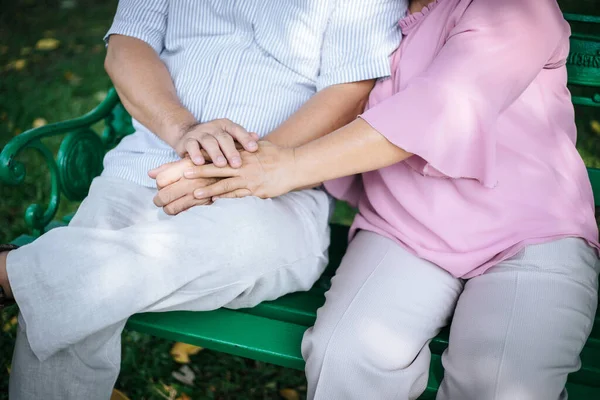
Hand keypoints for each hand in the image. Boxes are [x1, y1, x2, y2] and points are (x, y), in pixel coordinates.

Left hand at [149, 159, 218, 214]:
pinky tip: (185, 210)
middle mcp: (193, 179)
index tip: (162, 187)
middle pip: (164, 195)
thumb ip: (170, 167)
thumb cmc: (211, 165)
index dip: (158, 185)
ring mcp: (200, 192)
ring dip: (169, 209)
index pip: (160, 180)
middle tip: (160, 201)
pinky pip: (188, 212)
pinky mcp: (210, 202)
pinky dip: (183, 212)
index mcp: (187, 166)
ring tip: (169, 207)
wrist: (237, 168)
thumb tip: (150, 174)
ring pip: (173, 207)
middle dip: (159, 200)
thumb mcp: (191, 161)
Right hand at [174, 119, 258, 166]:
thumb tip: (257, 137)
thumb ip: (241, 138)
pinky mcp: (187, 141)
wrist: (187, 134)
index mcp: (225, 125)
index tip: (254, 149)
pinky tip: (200, 163)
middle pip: (223, 138)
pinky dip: (195, 154)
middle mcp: (213, 127)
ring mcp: (199, 133)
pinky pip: (191, 146)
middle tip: (238, 164)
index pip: (237, 130)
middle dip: (231, 151)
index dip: (246, 139)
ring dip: (215, 153)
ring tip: (221, 164)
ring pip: (208, 142)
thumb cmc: (214, 139)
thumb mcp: (228, 137)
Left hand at [182, 141, 296, 199]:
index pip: (219, 154)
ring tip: (195, 193)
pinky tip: (215, 201)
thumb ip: (244, 146)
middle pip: (217, 169)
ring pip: (225, 185)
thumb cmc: (277, 155)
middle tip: (184, 173)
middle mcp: (243, 166)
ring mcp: (249, 179)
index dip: (203, 156)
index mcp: (242, 154)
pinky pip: (238, 195)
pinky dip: (226, 198)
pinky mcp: (256, 191)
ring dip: (209, 189)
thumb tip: (232, 144)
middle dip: (200, 172)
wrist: (294, 165)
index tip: (188, 157)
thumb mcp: (259, 146)